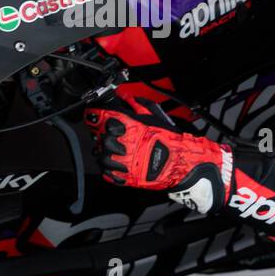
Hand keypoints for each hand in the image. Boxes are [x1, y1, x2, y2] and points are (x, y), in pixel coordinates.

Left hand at [85, 99, 231, 213]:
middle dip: (103, 136)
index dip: (97, 116)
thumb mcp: (153, 116)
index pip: (102, 118)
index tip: (96, 115)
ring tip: (117, 150)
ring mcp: (121, 162)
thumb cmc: (168, 140)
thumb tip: (126, 97)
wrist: (179, 163)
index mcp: (127, 127)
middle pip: (99, 137)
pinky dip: (110, 168)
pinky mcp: (123, 177)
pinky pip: (107, 173)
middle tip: (112, 135)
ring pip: (100, 156)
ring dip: (105, 152)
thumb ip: (136, 105)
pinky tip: (119, 162)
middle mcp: (121, 144)